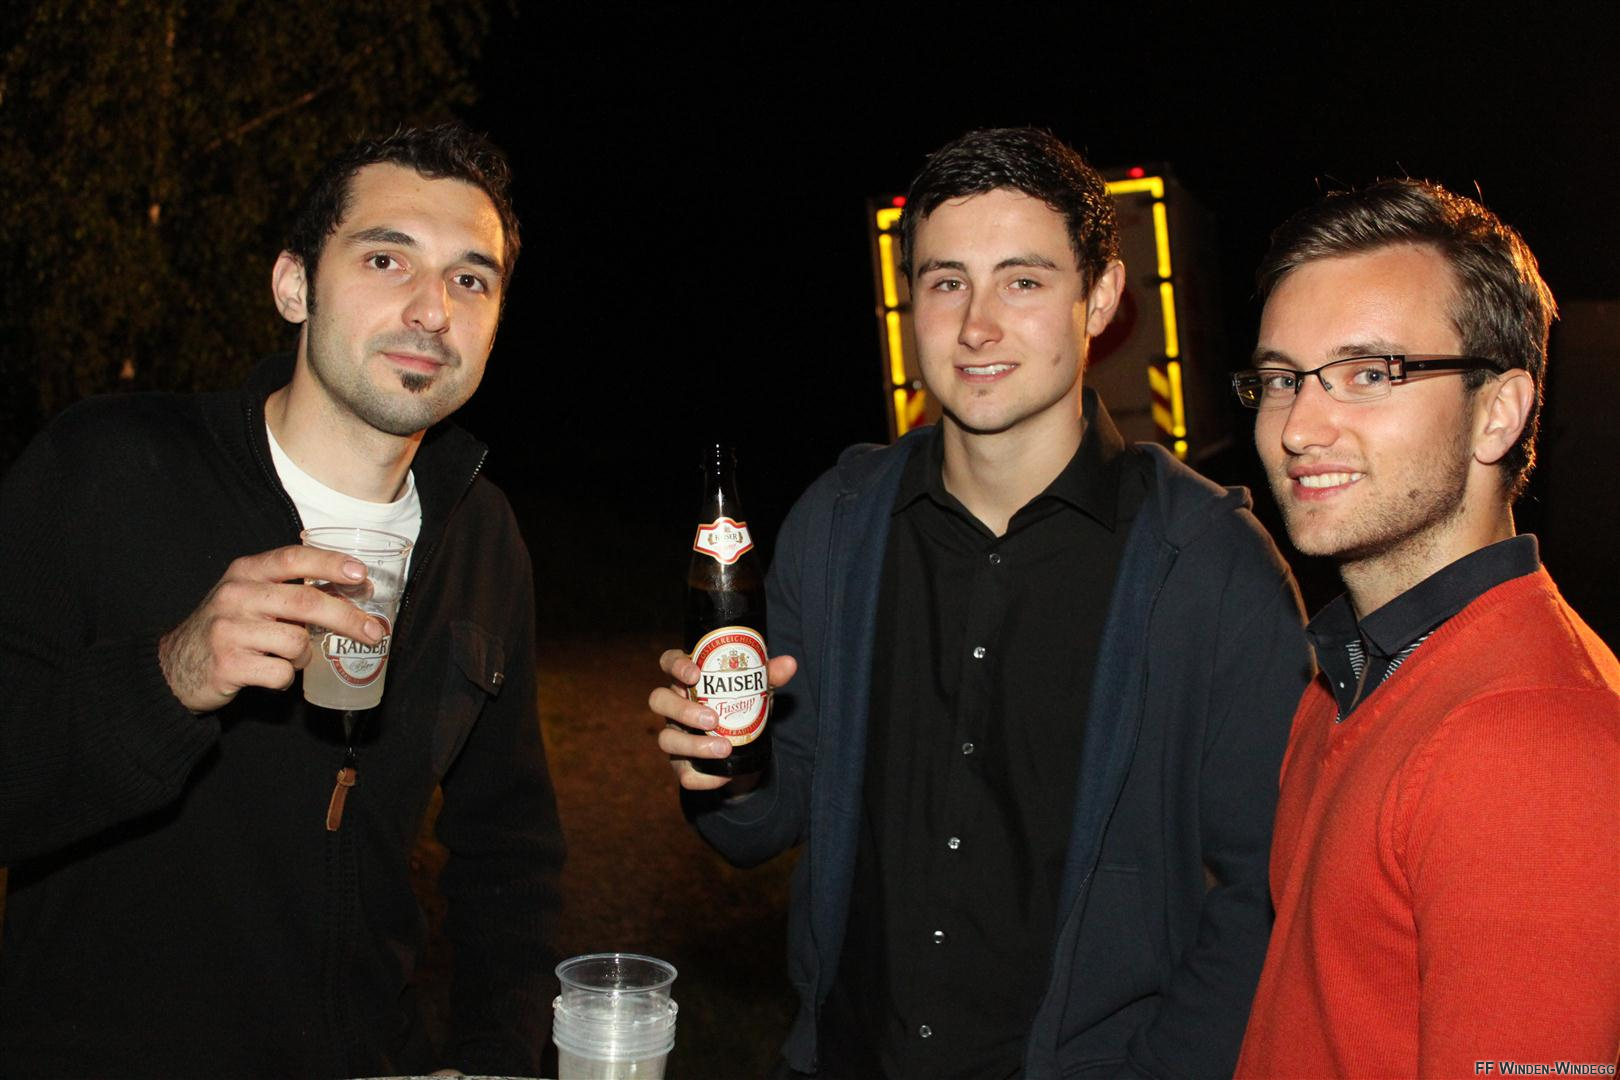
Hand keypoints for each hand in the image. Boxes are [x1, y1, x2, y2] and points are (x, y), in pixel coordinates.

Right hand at [158, 546, 386, 713]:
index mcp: (246, 572)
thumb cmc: (228, 627)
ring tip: (291, 658)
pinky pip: (282, 674)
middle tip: (374, 633)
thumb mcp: (251, 596)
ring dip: (306, 656)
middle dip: (348, 618)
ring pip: (297, 643)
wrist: (174, 666)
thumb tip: (354, 589)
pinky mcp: (228, 665)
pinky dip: (287, 678)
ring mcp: (230, 630)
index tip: (361, 574)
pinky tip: (272, 674)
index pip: (293, 558)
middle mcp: (236, 596)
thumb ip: (291, 589)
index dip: (331, 564)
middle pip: (305, 603)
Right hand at [650, 647, 796, 791]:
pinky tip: (723, 775)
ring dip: (693, 745)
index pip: (668, 662)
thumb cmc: (744, 705)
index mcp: (688, 680)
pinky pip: (682, 774)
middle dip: (682, 710)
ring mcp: (675, 735)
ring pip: (666, 739)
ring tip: (725, 748)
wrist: (746, 747)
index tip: (695, 674)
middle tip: (712, 719)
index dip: (675, 665)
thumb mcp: (758, 689)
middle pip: (658, 700)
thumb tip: (789, 664)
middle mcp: (674, 706)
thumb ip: (770, 675)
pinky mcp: (681, 764)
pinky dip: (703, 777)